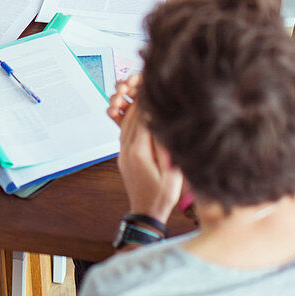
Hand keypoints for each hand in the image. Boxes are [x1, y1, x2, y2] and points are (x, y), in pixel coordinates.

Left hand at [108, 78, 182, 224]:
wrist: (145, 212)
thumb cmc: (161, 196)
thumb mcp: (171, 174)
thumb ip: (165, 149)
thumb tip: (163, 125)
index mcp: (139, 153)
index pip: (142, 120)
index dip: (148, 102)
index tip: (153, 87)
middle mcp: (127, 150)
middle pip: (131, 118)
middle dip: (139, 100)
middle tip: (146, 83)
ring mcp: (123, 153)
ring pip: (126, 124)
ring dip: (133, 108)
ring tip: (142, 93)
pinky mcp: (123, 156)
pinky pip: (124, 132)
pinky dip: (130, 120)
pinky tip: (138, 114)